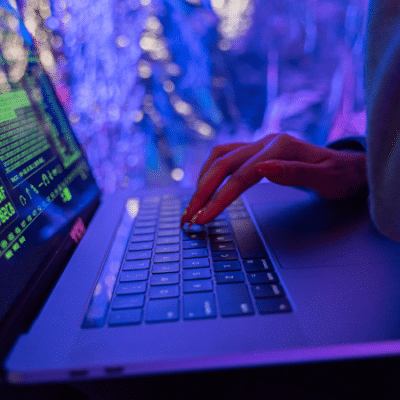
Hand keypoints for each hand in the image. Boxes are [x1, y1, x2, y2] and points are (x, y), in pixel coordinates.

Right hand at [180, 133, 367, 225]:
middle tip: (188, 217)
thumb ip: (295, 173)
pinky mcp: (256, 151)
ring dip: (202, 180)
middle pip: (223, 164)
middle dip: (202, 192)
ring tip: (192, 204)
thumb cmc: (339, 176)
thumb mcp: (326, 179)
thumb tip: (261, 169)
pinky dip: (210, 171)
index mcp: (281, 148)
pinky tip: (205, 185)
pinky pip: (225, 156)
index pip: (241, 176)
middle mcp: (266, 142)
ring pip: (219, 157)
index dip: (219, 198)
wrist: (347, 167)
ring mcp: (260, 144)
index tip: (203, 218)